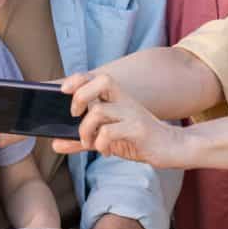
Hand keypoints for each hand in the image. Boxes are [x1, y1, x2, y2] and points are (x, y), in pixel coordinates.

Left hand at [52, 73, 181, 166]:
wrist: (172, 148)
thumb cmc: (138, 140)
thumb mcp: (107, 138)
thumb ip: (82, 140)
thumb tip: (55, 144)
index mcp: (118, 98)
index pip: (97, 77)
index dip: (78, 79)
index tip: (63, 90)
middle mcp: (125, 101)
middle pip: (101, 81)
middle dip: (80, 96)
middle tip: (75, 115)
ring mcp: (133, 114)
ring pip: (98, 111)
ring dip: (85, 130)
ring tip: (89, 143)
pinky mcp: (138, 130)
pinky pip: (109, 131)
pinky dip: (101, 143)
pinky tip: (106, 151)